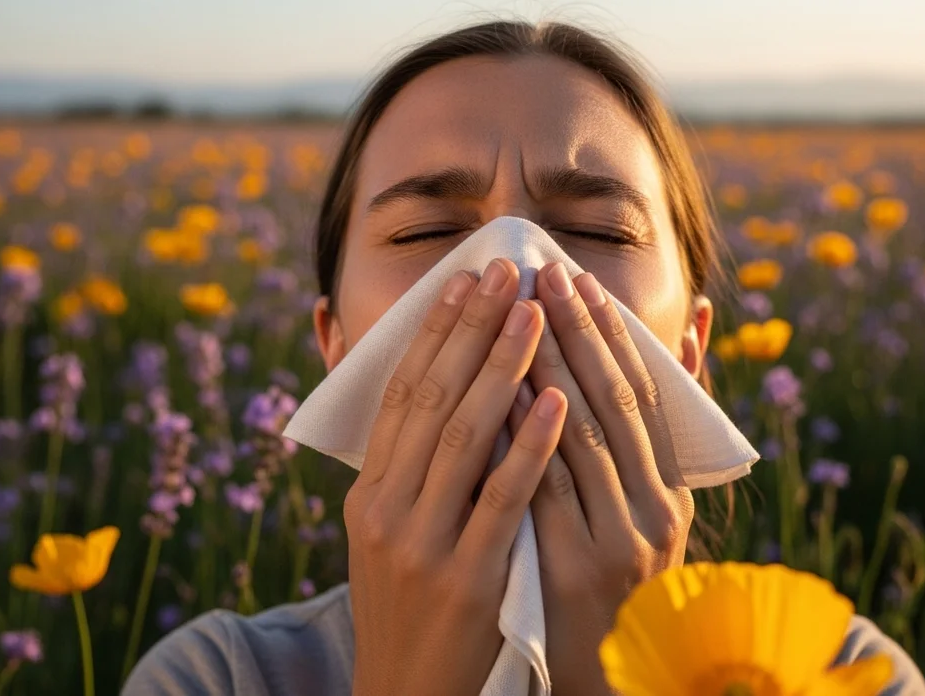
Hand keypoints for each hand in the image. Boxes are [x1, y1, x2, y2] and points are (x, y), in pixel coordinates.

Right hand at [343, 258, 568, 695]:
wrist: (404, 694)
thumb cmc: (410, 606)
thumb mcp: (389, 535)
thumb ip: (411, 472)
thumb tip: (443, 396)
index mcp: (368, 492)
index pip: (402, 393)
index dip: (436, 331)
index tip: (466, 280)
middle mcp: (386, 509)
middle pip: (431, 399)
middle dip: (472, 329)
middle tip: (506, 270)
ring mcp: (422, 543)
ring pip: (463, 437)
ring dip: (502, 368)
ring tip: (535, 313)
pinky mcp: (465, 577)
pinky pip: (501, 498)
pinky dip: (528, 445)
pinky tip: (556, 401)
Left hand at [508, 262, 694, 695]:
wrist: (599, 674)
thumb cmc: (612, 581)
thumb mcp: (648, 507)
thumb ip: (663, 424)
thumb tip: (696, 326)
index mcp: (671, 494)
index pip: (641, 394)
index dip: (610, 334)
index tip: (575, 281)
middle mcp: (653, 515)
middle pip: (611, 405)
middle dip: (573, 334)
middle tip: (540, 274)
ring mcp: (615, 544)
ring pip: (576, 440)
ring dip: (545, 369)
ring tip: (514, 313)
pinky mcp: (571, 572)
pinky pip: (540, 489)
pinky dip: (520, 437)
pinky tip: (496, 392)